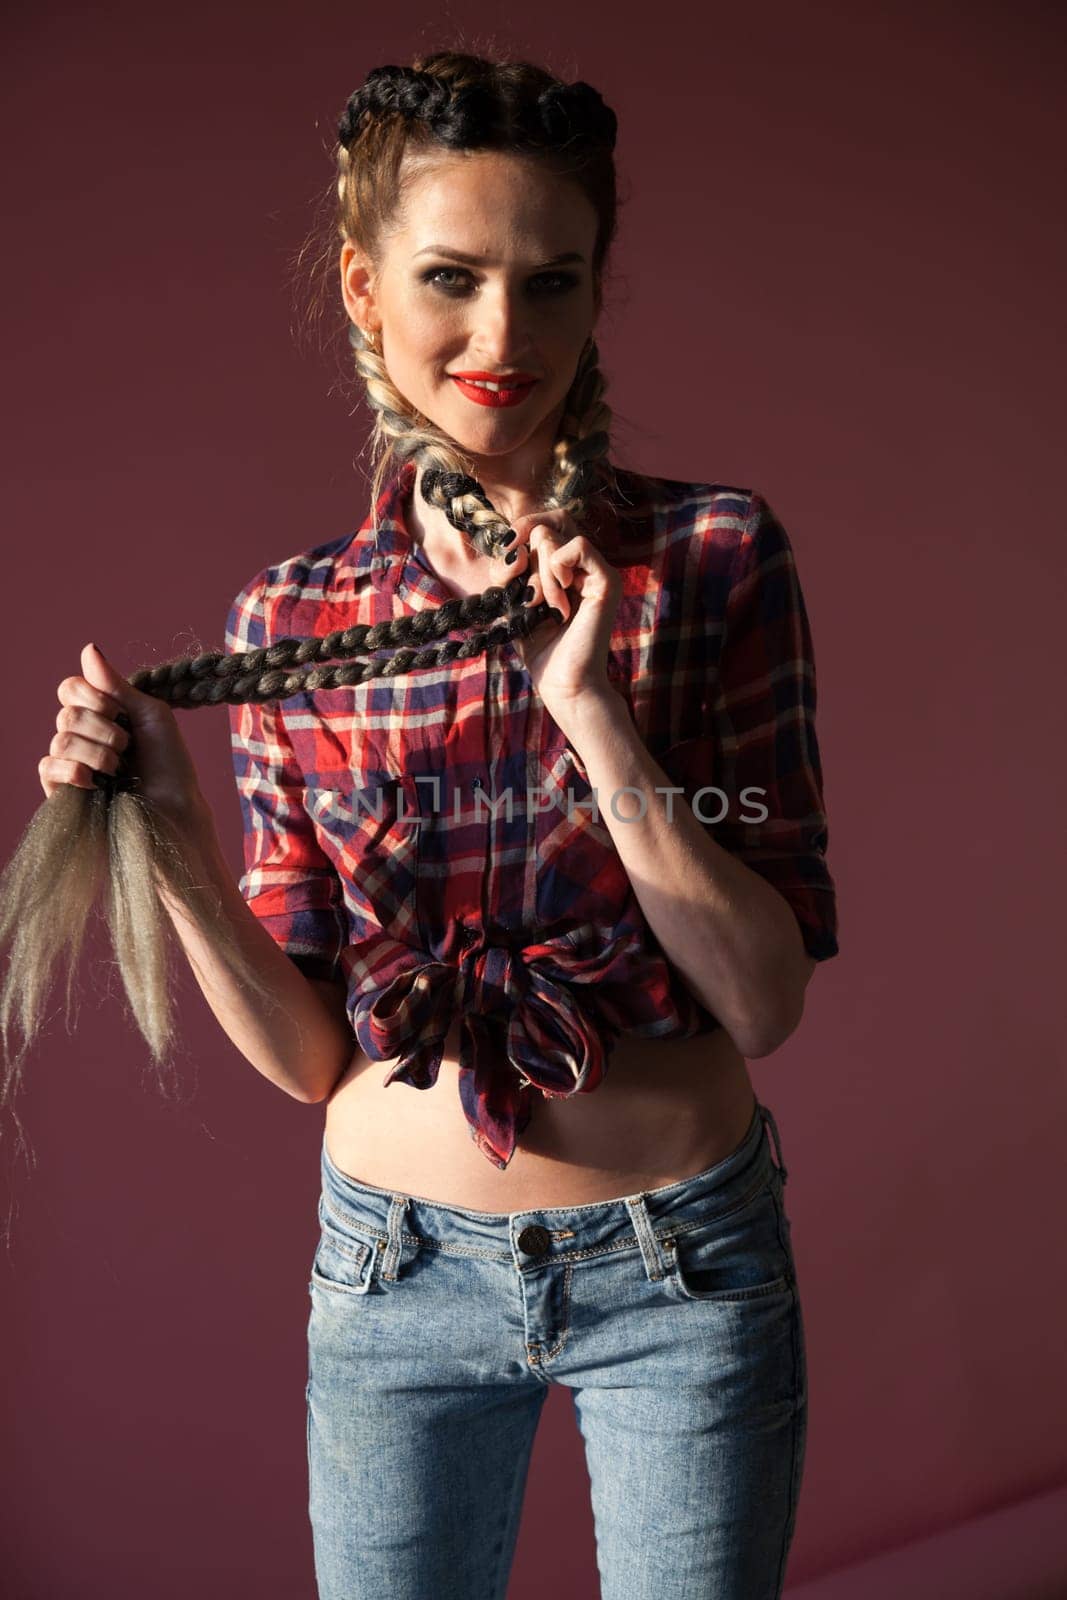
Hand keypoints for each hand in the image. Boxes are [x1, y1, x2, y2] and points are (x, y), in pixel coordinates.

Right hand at [40, 642, 209, 828]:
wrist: (175, 809)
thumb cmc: (169, 764)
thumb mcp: (150, 715)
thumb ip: (116, 685)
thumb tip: (88, 648)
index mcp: (100, 715)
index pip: (71, 689)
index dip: (92, 695)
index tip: (119, 711)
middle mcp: (81, 736)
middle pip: (67, 714)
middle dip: (104, 729)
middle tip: (128, 747)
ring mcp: (70, 764)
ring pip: (61, 741)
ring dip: (98, 753)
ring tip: (120, 769)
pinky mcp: (62, 792)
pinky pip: (48, 768)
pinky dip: (73, 771)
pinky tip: (95, 782)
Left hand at [505, 509, 621, 723]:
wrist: (563, 682)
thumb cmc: (540, 648)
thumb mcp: (514, 602)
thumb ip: (509, 571)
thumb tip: (512, 546)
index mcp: (564, 568)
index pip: (540, 526)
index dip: (518, 536)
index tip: (507, 568)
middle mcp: (583, 565)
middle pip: (542, 530)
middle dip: (526, 564)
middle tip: (530, 600)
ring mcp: (597, 570)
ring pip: (554, 538)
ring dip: (539, 576)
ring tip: (547, 608)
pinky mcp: (608, 580)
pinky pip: (578, 545)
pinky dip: (558, 567)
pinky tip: (561, 598)